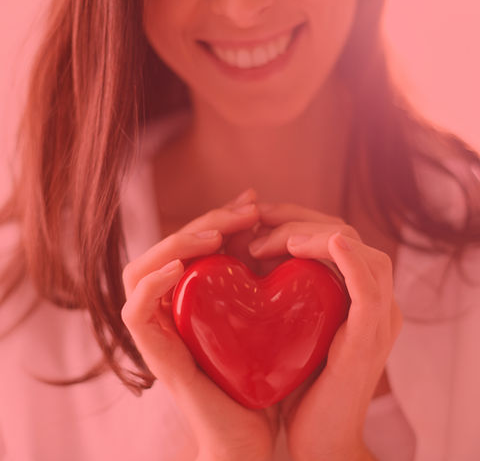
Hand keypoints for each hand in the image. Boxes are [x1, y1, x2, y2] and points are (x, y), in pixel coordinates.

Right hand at [121, 189, 279, 460]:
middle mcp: (170, 308)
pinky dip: (152, 284)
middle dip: (205, 223)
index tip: (251, 201)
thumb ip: (258, 273)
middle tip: (245, 210)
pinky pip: (135, 312)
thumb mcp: (262, 311)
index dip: (218, 216)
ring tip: (215, 235)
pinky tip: (181, 267)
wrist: (254, 434)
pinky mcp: (154, 354)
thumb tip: (274, 224)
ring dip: (176, 244)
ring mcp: (158, 330)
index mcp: (193, 296)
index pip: (192, 242)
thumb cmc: (261, 371)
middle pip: (168, 248)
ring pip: (140, 271)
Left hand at [248, 202, 402, 460]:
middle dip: (298, 219)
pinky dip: (350, 260)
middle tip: (257, 220)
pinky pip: (369, 288)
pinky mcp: (370, 337)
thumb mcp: (292, 325)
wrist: (320, 439)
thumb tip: (245, 251)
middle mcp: (374, 299)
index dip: (296, 218)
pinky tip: (330, 242)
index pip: (333, 234)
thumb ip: (283, 291)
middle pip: (345, 233)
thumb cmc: (301, 381)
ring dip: (314, 234)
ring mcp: (377, 316)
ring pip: (360, 250)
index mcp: (356, 293)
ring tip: (272, 239)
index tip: (257, 217)